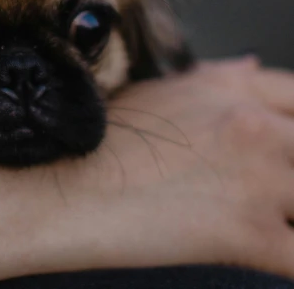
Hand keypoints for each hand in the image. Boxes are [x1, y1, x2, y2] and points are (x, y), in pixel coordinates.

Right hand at [35, 56, 293, 277]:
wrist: (61, 185)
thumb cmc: (100, 140)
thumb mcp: (158, 91)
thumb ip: (216, 79)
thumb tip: (253, 65)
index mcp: (231, 91)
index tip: (285, 152)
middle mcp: (253, 124)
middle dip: (293, 175)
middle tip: (273, 195)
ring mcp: (258, 177)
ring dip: (293, 217)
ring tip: (270, 225)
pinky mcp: (249, 234)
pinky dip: (293, 265)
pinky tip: (274, 265)